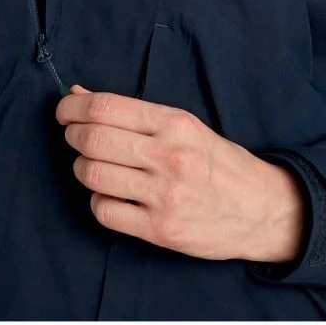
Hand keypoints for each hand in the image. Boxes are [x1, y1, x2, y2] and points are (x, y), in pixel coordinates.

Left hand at [55, 84, 306, 263]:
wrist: (261, 208)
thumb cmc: (218, 163)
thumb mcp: (185, 126)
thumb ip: (135, 114)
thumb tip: (81, 95)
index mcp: (176, 123)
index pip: (108, 108)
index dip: (74, 107)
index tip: (64, 109)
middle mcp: (169, 156)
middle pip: (94, 139)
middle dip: (72, 134)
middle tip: (72, 134)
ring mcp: (164, 195)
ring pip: (94, 175)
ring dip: (81, 167)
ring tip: (89, 163)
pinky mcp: (160, 230)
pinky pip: (105, 211)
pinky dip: (97, 199)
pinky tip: (108, 192)